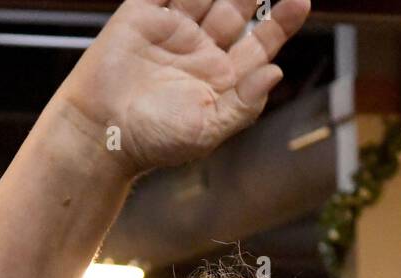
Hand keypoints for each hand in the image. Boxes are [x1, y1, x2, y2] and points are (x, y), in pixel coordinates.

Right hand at [57, 0, 310, 176]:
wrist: (100, 132)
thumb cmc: (153, 141)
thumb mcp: (207, 131)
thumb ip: (244, 104)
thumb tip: (276, 71)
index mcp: (222, 80)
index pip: (260, 44)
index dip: (281, 22)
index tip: (300, 2)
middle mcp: (201, 52)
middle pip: (239, 10)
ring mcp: (173, 31)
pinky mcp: (143, 14)